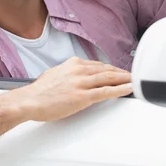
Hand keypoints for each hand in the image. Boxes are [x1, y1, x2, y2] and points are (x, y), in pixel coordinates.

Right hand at [13, 57, 132, 121]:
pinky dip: (120, 89)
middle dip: (121, 72)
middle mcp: (79, 70)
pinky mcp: (83, 96)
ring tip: (136, 81)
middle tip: (133, 75)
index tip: (118, 71)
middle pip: (106, 69)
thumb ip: (68, 74)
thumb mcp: (55, 75)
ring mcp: (81, 83)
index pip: (97, 65)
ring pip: (109, 78)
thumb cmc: (39, 92)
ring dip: (125, 79)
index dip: (111, 69)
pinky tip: (129, 89)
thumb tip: (75, 77)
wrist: (29, 101)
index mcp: (73, 64)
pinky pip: (106, 91)